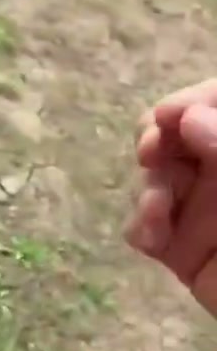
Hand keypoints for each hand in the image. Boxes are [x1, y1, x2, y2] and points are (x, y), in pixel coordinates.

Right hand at [127, 79, 216, 315]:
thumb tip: (189, 120)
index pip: (215, 102)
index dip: (192, 101)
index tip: (169, 115)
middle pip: (177, 133)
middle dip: (156, 138)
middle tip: (149, 152)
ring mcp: (203, 210)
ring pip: (156, 177)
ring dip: (147, 186)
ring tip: (156, 208)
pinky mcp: (181, 250)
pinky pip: (145, 228)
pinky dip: (141, 226)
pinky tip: (153, 238)